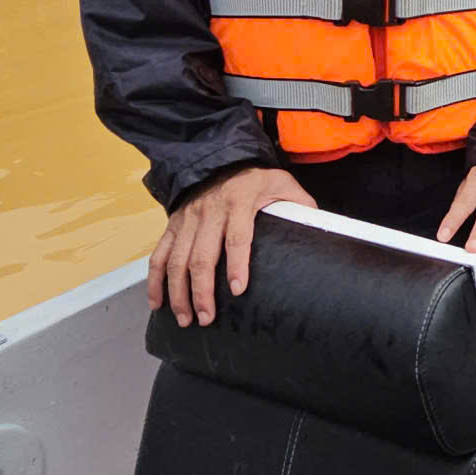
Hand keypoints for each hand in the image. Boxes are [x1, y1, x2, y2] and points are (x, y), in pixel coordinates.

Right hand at [149, 165, 316, 327]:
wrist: (219, 155)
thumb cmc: (257, 176)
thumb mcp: (282, 184)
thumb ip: (300, 206)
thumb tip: (320, 229)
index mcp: (239, 202)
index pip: (237, 237)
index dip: (236, 264)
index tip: (237, 289)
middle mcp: (209, 211)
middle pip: (202, 256)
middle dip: (202, 291)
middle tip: (206, 318)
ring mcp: (187, 219)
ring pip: (177, 260)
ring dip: (178, 292)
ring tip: (186, 319)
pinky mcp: (173, 224)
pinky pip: (159, 254)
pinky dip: (155, 280)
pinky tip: (157, 303)